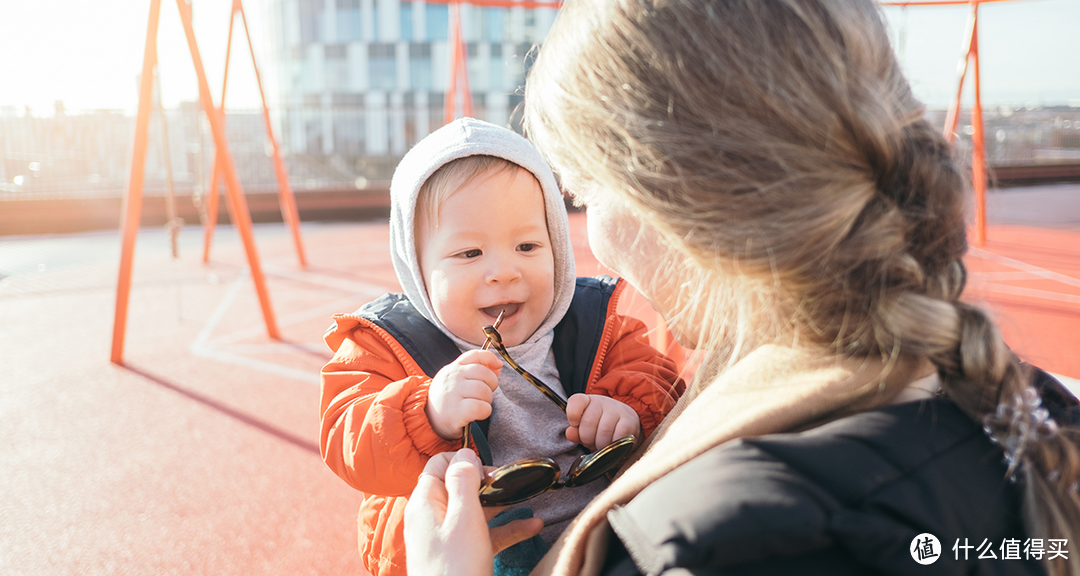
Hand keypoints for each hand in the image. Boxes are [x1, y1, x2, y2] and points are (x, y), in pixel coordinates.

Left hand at [405, 450, 543, 575]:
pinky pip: (484, 534)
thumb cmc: (455, 568)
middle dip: (489, 482)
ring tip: (530, 500)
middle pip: (460, 486)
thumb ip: (464, 481)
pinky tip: (532, 527)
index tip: (490, 469)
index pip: (440, 463)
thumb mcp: (464, 517)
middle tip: (514, 484)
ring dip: (503, 505)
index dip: (465, 460)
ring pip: (476, 510)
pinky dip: (506, 529)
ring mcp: (446, 537)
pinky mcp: (460, 555)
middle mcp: (432, 516)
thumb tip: (465, 453)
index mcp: (426, 501)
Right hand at [426, 350, 501, 439]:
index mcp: (453, 368)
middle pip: (483, 373)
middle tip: (486, 394)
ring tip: (480, 404)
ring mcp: (453, 394)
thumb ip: (475, 371)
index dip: (490, 357)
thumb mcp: (456, 380)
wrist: (428, 419)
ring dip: (488, 399)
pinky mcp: (456, 411)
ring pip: (483, 390)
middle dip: (492, 384)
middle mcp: (453, 378)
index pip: (475, 355)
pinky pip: (481, 407)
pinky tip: (478, 414)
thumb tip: (497, 366)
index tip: (498, 365)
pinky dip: (485, 411)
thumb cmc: (447, 399)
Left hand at [565, 394, 641, 450]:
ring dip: (601, 444)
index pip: (576, 402)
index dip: (573, 416)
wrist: (628, 425)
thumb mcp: (585, 428)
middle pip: (588, 422)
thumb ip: (576, 431)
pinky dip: (613, 444)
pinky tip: (613, 444)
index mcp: (588, 401)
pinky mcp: (630, 421)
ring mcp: (618, 410)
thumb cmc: (602, 427)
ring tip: (602, 445)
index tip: (575, 425)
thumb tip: (570, 434)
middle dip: (587, 438)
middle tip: (592, 441)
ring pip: (603, 431)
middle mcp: (603, 402)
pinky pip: (618, 436)